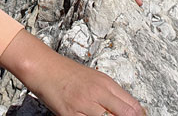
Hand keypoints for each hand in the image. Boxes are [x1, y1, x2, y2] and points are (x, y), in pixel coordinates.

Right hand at [0, 29, 144, 115]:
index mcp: (106, 83)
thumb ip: (113, 94)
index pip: (133, 106)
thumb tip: (131, 110)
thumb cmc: (68, 73)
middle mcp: (98, 93)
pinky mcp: (69, 115)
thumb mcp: (95, 78)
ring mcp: (84, 105)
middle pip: (126, 115)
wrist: (44, 67)